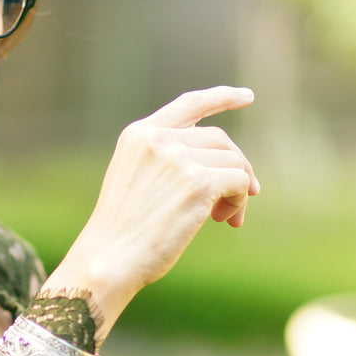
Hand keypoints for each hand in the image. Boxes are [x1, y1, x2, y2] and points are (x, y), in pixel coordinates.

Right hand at [44, 86, 258, 320]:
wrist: (109, 259)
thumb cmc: (123, 231)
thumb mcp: (135, 179)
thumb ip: (167, 161)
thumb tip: (227, 165)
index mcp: (138, 135)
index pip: (189, 104)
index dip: (222, 97)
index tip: (246, 96)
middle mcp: (158, 139)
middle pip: (219, 139)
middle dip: (235, 166)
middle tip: (241, 197)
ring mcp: (178, 158)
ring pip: (233, 161)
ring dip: (237, 190)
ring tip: (224, 218)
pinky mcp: (199, 182)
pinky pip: (239, 181)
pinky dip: (239, 201)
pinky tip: (226, 221)